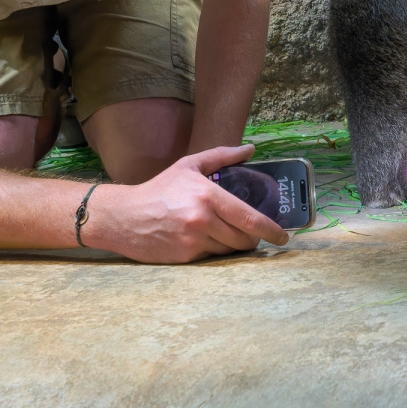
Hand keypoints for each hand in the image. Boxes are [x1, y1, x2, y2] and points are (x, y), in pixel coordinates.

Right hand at [85, 143, 288, 262]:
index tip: (283, 236)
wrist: (122, 216)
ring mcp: (193, 241)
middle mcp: (202, 220)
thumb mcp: (189, 166)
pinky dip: (215, 251)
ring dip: (235, 246)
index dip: (271, 230)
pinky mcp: (184, 257)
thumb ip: (222, 156)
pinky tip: (207, 241)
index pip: (250, 218)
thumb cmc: (159, 189)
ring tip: (230, 235)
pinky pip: (212, 258)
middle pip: (244, 239)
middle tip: (255, 235)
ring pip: (230, 250)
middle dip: (254, 239)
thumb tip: (250, 149)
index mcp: (208, 195)